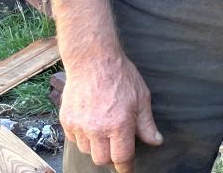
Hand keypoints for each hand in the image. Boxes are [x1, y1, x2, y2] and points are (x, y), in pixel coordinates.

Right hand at [60, 50, 162, 171]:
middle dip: (111, 157)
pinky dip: (83, 137)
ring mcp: (79, 126)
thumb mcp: (142, 98)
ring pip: (87, 151)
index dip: (126, 166)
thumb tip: (156, 141)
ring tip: (104, 130)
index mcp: (119, 124)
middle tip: (117, 147)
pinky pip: (75, 139)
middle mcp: (97, 129)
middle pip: (102, 159)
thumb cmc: (121, 77)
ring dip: (96, 147)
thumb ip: (147, 124)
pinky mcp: (66, 121)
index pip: (122, 157)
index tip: (127, 168)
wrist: (93, 61)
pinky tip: (91, 123)